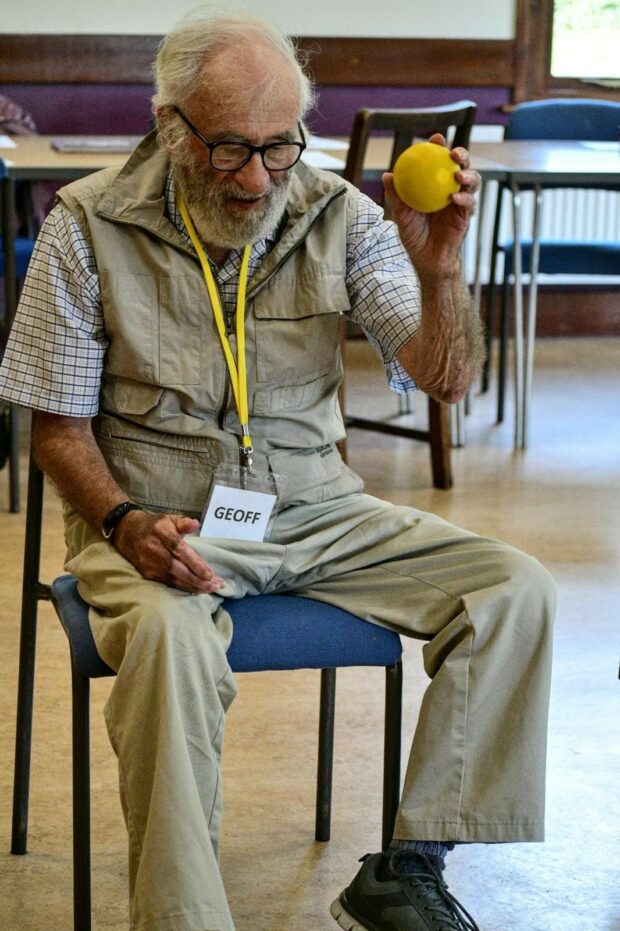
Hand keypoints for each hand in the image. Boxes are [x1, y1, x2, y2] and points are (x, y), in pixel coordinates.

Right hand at [114, 510, 224, 593]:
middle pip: (177, 568)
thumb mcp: (169, 519)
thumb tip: (196, 524)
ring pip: (173, 579)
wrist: (127, 533)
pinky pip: (168, 583)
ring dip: (193, 586)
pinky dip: (183, 588)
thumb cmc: (155, 526)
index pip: (179, 550)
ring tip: (210, 588)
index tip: (210, 573)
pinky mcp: (147, 574)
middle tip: (216, 585)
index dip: (195, 563)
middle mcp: (154, 549)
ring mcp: (149, 563)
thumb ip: (184, 522)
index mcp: (161, 532)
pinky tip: (197, 589)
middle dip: (197, 579)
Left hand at [383, 133, 480, 279]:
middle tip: (453, 152)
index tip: (437, 138)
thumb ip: (396, 196)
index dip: (441, 147)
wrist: (426, 260)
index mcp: (436, 185)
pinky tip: (455, 197)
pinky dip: (464, 199)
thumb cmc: (414, 236)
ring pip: (473, 182)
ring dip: (469, 175)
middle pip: (462, 166)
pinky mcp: (466, 218)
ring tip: (459, 175)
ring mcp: (460, 203)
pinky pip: (469, 205)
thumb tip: (387, 175)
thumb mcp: (401, 215)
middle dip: (462, 154)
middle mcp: (451, 190)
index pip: (440, 161)